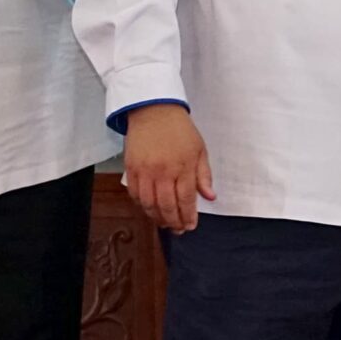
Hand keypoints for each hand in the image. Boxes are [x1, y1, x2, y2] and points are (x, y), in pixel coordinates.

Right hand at [125, 105, 214, 232]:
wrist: (154, 110)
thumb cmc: (180, 130)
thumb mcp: (200, 150)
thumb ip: (204, 175)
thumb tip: (210, 197)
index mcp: (183, 166)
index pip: (186, 199)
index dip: (188, 216)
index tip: (190, 226)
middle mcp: (163, 171)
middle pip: (167, 206)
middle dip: (173, 222)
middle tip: (178, 229)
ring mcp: (144, 171)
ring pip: (149, 204)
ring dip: (157, 217)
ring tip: (164, 223)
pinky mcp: (130, 168)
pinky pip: (134, 194)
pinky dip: (141, 205)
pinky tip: (149, 209)